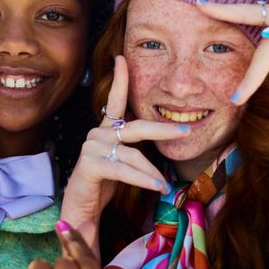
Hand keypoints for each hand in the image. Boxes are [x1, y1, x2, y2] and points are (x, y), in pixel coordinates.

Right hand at [60, 56, 189, 247]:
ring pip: (133, 154)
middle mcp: (98, 134)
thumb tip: (163, 138)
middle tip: (187, 129)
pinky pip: (124, 170)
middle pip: (137, 127)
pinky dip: (143, 178)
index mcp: (106, 131)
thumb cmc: (103, 187)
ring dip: (152, 171)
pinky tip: (158, 187)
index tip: (122, 58)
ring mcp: (92, 148)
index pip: (115, 101)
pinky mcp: (90, 165)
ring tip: (166, 185)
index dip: (120, 79)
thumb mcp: (123, 163)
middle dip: (164, 128)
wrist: (80, 211)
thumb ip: (136, 150)